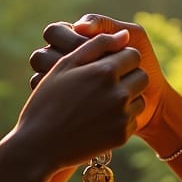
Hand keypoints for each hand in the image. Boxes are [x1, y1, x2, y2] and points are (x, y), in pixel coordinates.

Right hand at [13, 29, 147, 173]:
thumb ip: (96, 44)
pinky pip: (133, 119)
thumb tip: (122, 36)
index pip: (132, 54)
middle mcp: (118, 93)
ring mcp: (122, 116)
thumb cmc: (48, 100)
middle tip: (106, 83)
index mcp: (104, 71)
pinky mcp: (122, 135)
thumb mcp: (65, 66)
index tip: (106, 64)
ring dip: (127, 97)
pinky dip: (122, 118)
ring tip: (102, 102)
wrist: (40, 145)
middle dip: (128, 76)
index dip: (119, 57)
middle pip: (141, 75)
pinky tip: (100, 119)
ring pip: (140, 98)